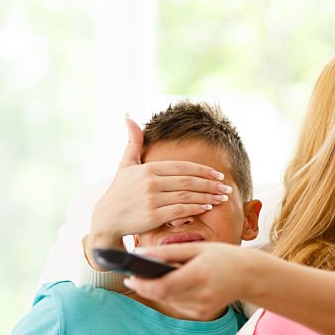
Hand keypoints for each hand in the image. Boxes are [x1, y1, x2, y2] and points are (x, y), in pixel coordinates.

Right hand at [86, 116, 232, 265]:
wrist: (107, 219)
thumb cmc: (119, 191)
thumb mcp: (125, 164)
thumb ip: (133, 142)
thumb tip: (129, 116)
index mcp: (147, 168)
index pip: (182, 167)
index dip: (203, 170)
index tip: (218, 174)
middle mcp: (150, 182)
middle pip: (188, 181)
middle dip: (211, 184)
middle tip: (227, 187)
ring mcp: (151, 199)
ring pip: (187, 196)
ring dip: (208, 196)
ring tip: (222, 197)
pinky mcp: (152, 216)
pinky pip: (180, 210)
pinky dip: (196, 208)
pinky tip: (207, 207)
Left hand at [124, 241, 262, 319]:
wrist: (250, 276)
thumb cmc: (223, 257)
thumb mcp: (197, 249)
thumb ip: (168, 252)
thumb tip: (140, 254)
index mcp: (198, 275)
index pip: (161, 286)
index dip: (141, 284)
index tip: (129, 277)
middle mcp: (200, 295)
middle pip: (161, 295)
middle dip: (146, 285)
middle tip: (137, 274)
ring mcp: (201, 307)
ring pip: (167, 301)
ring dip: (159, 290)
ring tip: (162, 275)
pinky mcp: (201, 313)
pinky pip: (177, 305)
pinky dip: (172, 295)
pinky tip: (180, 283)